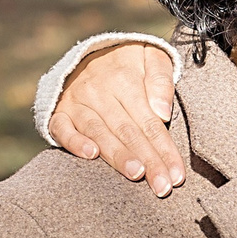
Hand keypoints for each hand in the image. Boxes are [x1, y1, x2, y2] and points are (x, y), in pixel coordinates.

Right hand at [50, 42, 187, 195]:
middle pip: (128, 132)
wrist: (88, 51)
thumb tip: (163, 111)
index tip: (177, 175)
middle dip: (148, 161)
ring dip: (118, 155)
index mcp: (125, 81)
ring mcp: (77, 103)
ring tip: (135, 174)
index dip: (164, 149)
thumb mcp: (151, 55)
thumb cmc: (128, 60)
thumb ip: (161, 78)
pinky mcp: (59, 112)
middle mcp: (100, 93)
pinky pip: (62, 128)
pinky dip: (74, 141)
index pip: (150, 122)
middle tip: (162, 186)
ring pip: (100, 133)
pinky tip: (90, 155)